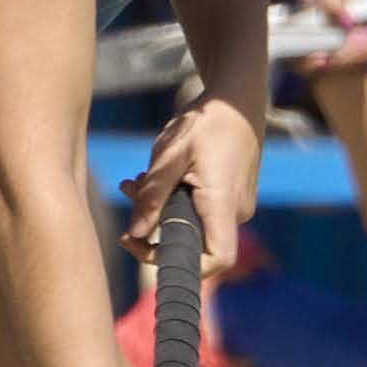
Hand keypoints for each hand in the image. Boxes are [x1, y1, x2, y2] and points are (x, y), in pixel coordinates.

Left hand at [119, 95, 261, 275]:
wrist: (237, 100)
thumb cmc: (207, 122)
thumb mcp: (171, 154)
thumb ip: (152, 195)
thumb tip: (136, 233)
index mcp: (223, 204)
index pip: (216, 260)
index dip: (182, 266)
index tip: (145, 247)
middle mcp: (235, 212)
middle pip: (194, 242)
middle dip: (154, 228)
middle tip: (129, 196)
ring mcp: (235, 206)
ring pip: (192, 223)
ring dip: (160, 208)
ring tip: (135, 182)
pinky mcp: (230, 197)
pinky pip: (200, 211)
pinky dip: (174, 199)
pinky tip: (154, 178)